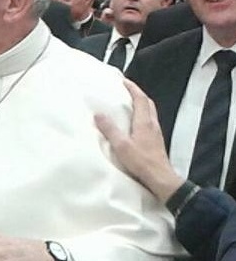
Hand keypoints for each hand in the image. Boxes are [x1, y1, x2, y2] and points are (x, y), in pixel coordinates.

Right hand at [95, 79, 181, 202]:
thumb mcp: (121, 146)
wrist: (160, 178)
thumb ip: (110, 129)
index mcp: (144, 123)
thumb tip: (99, 114)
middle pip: (148, 104)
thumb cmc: (142, 162)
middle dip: (138, 94)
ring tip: (129, 105)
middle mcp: (152, 125)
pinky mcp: (156, 142)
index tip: (124, 82)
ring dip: (141, 105)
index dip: (133, 88)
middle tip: (127, 90)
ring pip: (150, 113)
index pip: (140, 99)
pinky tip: (134, 125)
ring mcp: (156, 134)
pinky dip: (142, 117)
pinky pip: (149, 123)